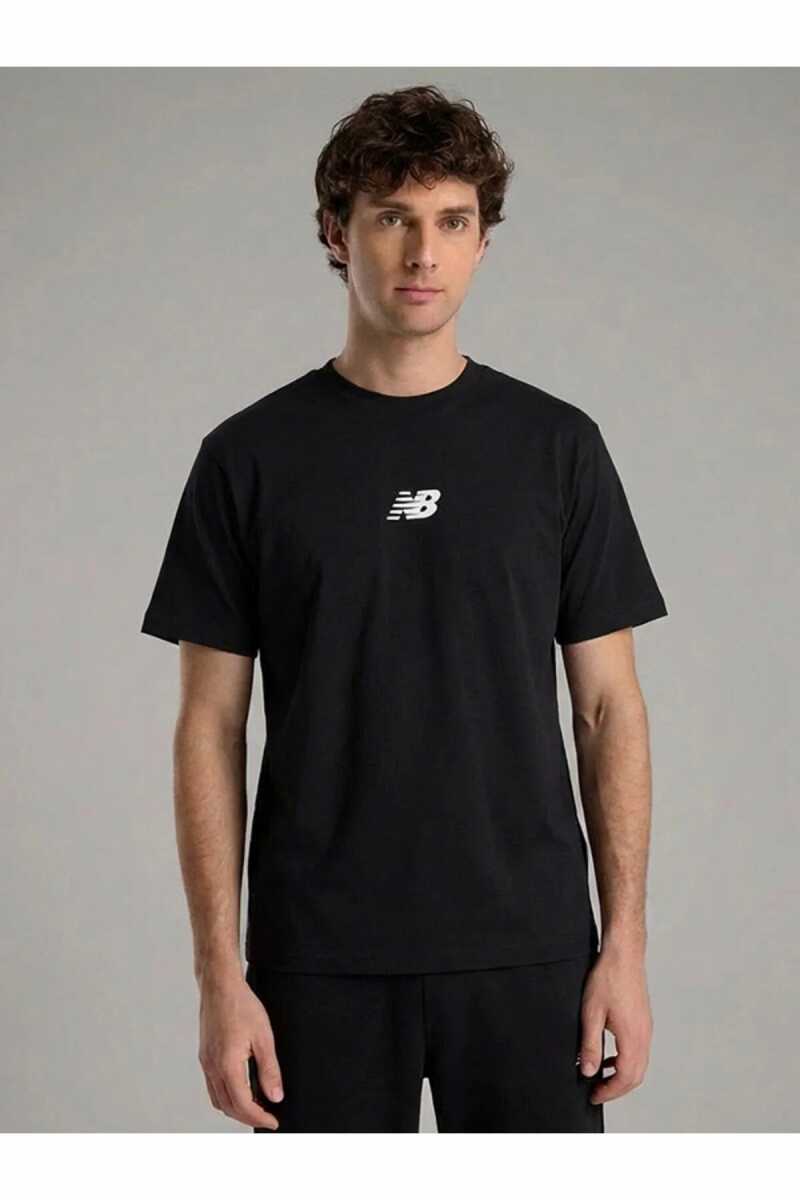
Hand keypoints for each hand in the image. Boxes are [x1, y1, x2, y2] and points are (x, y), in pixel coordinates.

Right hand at [198, 969, 283, 1129]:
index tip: (273, 1122)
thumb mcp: (264, 1038)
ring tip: (256, 1106)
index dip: (259, 1117)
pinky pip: (213, 1086)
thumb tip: (276, 1096)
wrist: (220, 986)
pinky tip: (241, 1089)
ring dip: (235, 1108)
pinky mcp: (205, 1056)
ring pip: (218, 1099)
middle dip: (248, 1117)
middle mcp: (212, 1067)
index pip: (242, 1105)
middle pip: (228, 1107)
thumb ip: (269, 1070)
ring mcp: (206, 1062)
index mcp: (227, 1065)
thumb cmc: (241, 1006)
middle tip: (267, 1117)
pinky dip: (226, 1096)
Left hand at [577, 945, 652, 1105]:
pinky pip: (639, 1050)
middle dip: (617, 1088)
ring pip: (640, 1064)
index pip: (625, 1078)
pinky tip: (610, 1055)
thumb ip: (590, 1045)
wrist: (623, 955)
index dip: (609, 1091)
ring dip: (622, 1075)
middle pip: (636, 1076)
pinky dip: (626, 1060)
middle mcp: (644, 1035)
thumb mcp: (591, 1014)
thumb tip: (588, 1071)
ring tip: (601, 1076)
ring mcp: (646, 1028)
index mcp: (633, 1037)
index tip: (594, 1095)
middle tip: (597, 1092)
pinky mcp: (644, 1021)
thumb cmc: (608, 978)